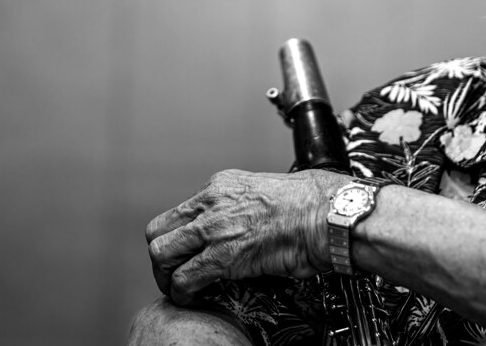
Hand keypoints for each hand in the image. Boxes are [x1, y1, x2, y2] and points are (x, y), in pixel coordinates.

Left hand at [145, 168, 349, 304]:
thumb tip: (236, 228)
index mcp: (220, 186)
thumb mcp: (263, 193)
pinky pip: (184, 278)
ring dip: (166, 276)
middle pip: (158, 231)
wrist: (327, 214)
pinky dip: (181, 292)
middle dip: (162, 256)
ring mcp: (214, 228)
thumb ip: (240, 208)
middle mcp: (211, 203)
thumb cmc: (310, 206)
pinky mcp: (223, 255)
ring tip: (179, 287)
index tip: (185, 252)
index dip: (176, 237)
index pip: (177, 212)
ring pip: (161, 253)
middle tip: (173, 272)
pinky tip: (191, 298)